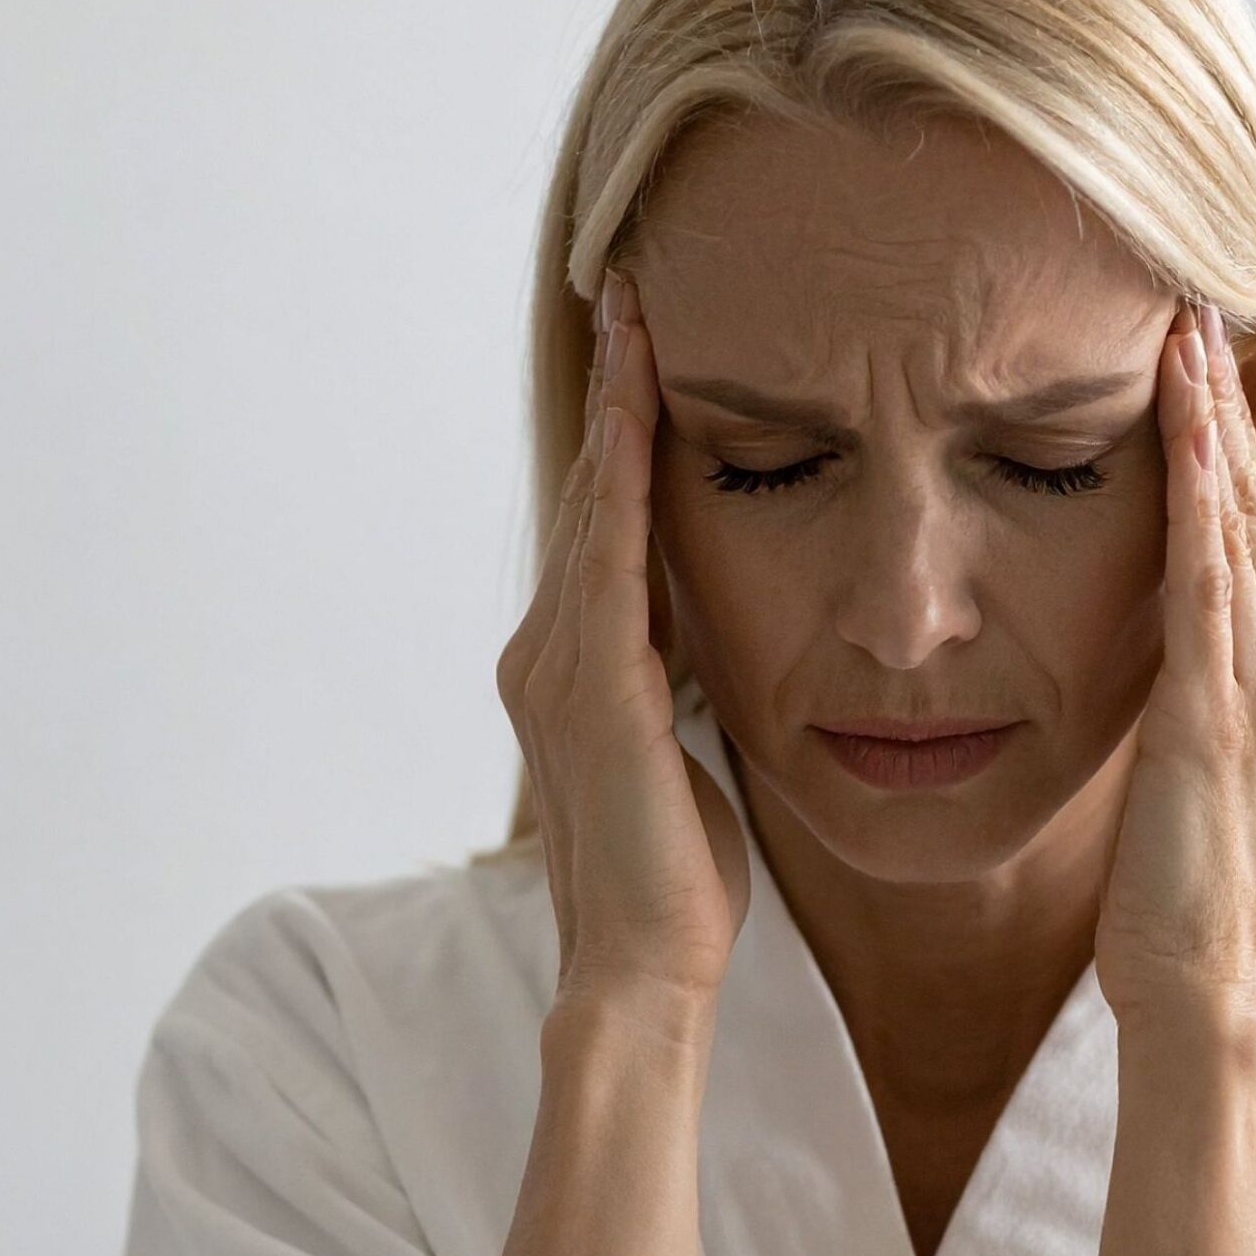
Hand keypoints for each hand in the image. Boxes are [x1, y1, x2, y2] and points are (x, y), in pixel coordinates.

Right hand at [494, 266, 751, 1034]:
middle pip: (584, 495)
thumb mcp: (685, 750)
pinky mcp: (592, 687)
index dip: (621, 434)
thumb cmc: (680, 875)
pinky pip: (610, 555)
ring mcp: (556, 667)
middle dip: (611, 393)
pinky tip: (639, 407)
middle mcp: (544, 653)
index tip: (646, 349)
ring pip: (590, 507)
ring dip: (615, 407)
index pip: (601, 526)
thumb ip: (683, 680)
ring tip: (635, 315)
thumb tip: (710, 637)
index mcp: (572, 668)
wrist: (646, 963)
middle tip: (630, 291)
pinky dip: (620, 474)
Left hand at [1094, 302, 1255, 1032]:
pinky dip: (1197, 498)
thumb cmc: (1181, 889)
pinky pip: (1209, 581)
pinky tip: (1180, 433)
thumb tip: (1152, 643)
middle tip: (1196, 305)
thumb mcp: (1189, 766)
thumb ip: (1185, 693)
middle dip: (1228, 404)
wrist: (1202, 987)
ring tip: (1185, 333)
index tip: (1200, 358)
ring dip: (1214, 424)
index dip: (1232, 440)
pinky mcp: (1218, 713)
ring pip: (1240, 522)